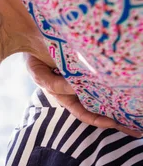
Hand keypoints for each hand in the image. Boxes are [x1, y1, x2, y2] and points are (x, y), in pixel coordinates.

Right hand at [25, 54, 142, 137]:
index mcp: (66, 96)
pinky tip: (133, 83)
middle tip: (137, 129)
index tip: (113, 123)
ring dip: (124, 101)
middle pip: (101, 106)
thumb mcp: (40, 74)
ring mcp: (88, 75)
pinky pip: (107, 73)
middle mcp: (80, 88)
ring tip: (139, 112)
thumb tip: (77, 88)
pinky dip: (118, 79)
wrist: (34, 35)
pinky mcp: (94, 63)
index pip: (84, 113)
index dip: (98, 120)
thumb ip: (55, 84)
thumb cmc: (36, 58)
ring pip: (108, 92)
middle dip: (119, 118)